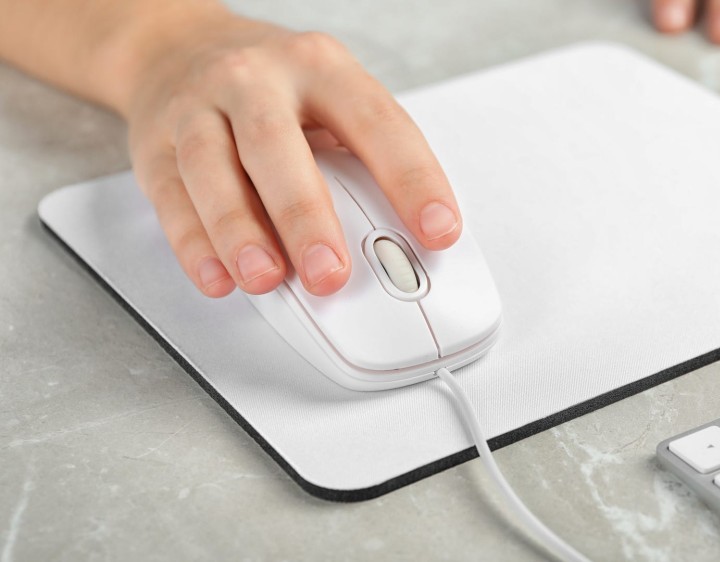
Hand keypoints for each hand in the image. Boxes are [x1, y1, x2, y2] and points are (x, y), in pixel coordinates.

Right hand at [124, 14, 461, 297]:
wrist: (179, 49)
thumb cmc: (273, 86)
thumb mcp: (332, 97)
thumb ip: (364, 157)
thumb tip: (407, 238)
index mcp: (321, 68)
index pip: (376, 121)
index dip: (412, 178)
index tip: (438, 230)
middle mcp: (256, 80)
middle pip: (276, 145)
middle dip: (306, 215)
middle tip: (332, 274)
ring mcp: (199, 108)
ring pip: (211, 168)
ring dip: (240, 231)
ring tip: (267, 278)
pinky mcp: (155, 145)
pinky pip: (171, 195)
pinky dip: (192, 242)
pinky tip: (217, 276)